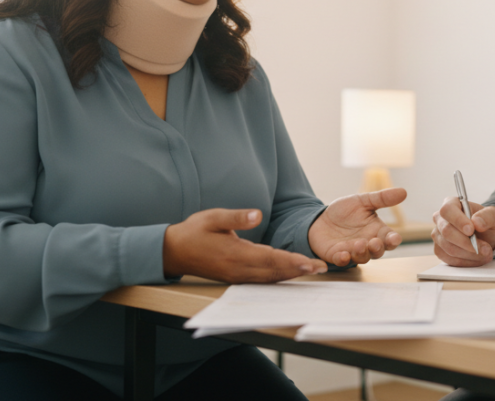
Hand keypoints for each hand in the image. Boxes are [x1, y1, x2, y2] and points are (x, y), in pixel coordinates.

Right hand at [164, 208, 326, 282]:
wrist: (173, 252)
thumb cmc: (194, 232)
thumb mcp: (213, 217)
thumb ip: (237, 216)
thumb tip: (258, 214)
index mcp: (234, 254)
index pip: (269, 258)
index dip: (292, 261)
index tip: (310, 263)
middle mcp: (238, 269)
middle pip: (274, 271)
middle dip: (298, 270)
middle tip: (321, 268)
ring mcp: (237, 276)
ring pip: (269, 278)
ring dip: (291, 275)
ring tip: (311, 271)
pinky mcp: (235, 278)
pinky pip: (261, 280)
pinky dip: (278, 277)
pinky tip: (289, 273)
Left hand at [308, 188, 405, 266]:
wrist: (320, 218)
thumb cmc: (345, 212)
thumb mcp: (363, 201)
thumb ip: (382, 198)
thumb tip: (403, 192)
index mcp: (377, 231)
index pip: (390, 239)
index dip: (393, 240)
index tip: (394, 238)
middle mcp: (367, 244)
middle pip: (378, 252)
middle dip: (377, 249)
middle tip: (374, 242)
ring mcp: (352, 252)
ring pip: (362, 258)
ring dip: (362, 253)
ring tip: (359, 244)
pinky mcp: (337, 256)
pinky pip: (342, 261)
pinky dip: (343, 259)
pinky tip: (343, 254)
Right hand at [431, 196, 494, 266]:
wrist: (486, 236)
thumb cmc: (487, 222)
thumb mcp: (494, 216)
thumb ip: (487, 216)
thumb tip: (477, 222)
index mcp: (452, 204)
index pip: (447, 210)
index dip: (458, 221)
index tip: (471, 230)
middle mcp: (440, 218)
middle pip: (447, 232)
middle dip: (468, 243)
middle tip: (486, 248)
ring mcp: (438, 235)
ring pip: (449, 248)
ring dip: (470, 254)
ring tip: (486, 254)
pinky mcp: (440, 250)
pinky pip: (450, 259)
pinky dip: (466, 261)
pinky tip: (477, 259)